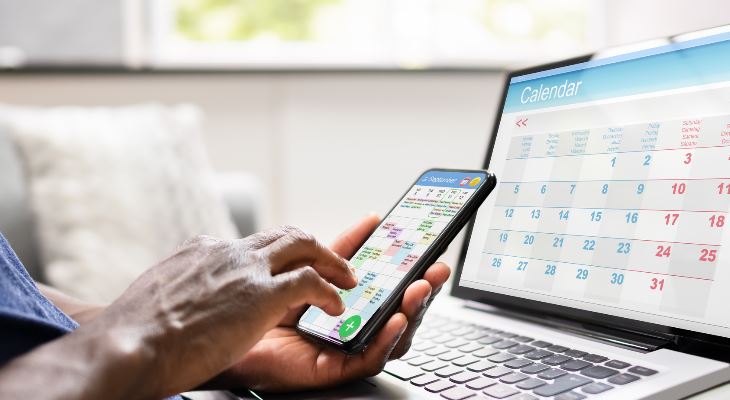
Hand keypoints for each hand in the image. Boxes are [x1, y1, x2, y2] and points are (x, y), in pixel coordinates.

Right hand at [87, 227, 357, 398]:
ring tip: (347, 279)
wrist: (129, 343)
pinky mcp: (261, 295)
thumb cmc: (134, 332)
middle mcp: (228, 252)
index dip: (275, 253)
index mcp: (203, 250)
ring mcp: (246, 270)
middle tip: (334, 261)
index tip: (286, 263)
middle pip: (285, 235)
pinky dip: (329, 292)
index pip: (250, 243)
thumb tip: (179, 293)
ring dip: (331, 261)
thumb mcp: (156, 293)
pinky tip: (337, 306)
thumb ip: (179, 285)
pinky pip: (311, 284)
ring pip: (305, 246)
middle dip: (314, 246)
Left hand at [203, 214, 450, 391]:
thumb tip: (371, 222)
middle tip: (436, 269)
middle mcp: (346, 324)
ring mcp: (341, 347)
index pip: (382, 281)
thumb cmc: (251, 304)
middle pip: (394, 308)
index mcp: (341, 300)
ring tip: (420, 289)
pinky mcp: (332, 369)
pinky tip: (395, 319)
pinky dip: (386, 339)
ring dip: (410, 311)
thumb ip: (337, 249)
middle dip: (420, 287)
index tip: (425, 245)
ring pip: (389, 334)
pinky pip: (368, 358)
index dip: (406, 265)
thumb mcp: (301, 267)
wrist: (214, 335)